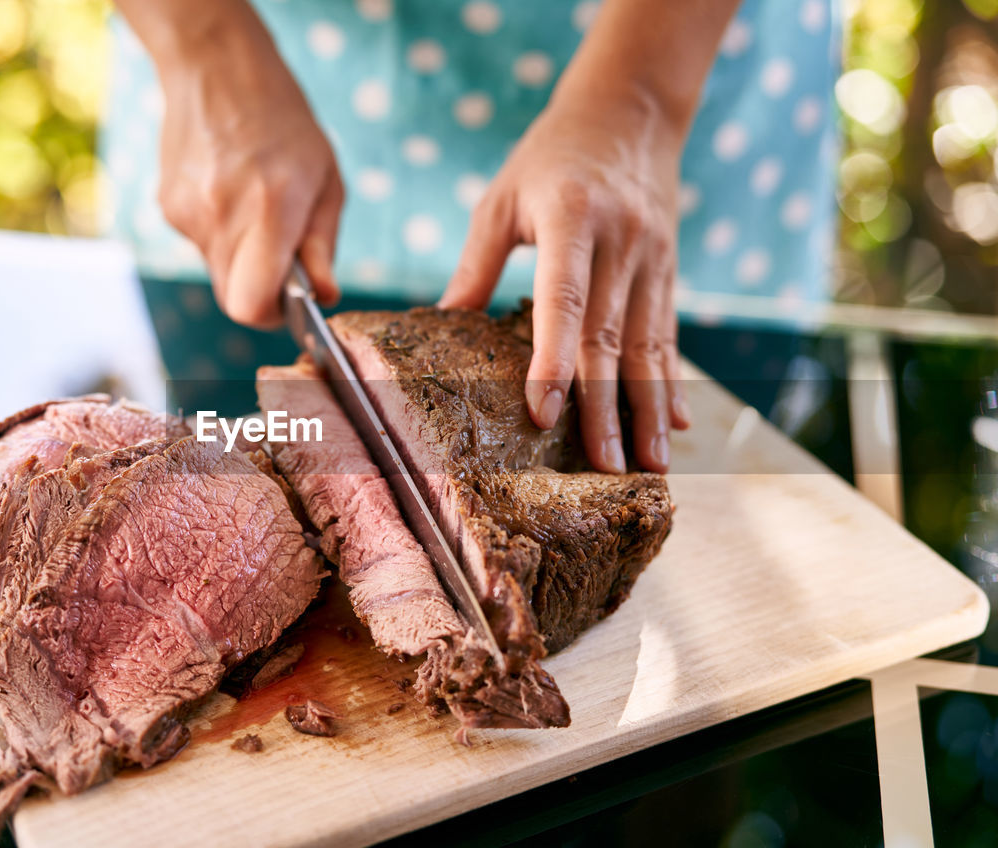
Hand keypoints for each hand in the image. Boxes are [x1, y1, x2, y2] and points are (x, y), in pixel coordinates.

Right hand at [146, 5, 342, 327]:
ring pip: (217, 271)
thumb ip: (322, 244)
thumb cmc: (284, 122)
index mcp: (270, 208)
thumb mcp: (325, 180)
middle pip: (232, 298)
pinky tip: (231, 190)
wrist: (216, 67)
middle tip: (280, 253)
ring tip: (255, 204)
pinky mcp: (169, 207)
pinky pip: (200, 244)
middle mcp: (223, 215)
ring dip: (241, 256)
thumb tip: (324, 295)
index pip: (250, 304)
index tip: (288, 301)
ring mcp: (188, 213)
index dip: (270, 315)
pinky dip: (220, 232)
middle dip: (259, 290)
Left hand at [439, 80, 690, 473]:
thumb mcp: (502, 198)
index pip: (563, 302)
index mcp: (572, 220)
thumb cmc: (550, 156)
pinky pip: (669, 335)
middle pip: (610, 338)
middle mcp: (620, 243)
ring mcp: (653, 259)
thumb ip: (477, 263)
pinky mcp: (669, 271)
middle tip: (605, 466)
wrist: (629, 109)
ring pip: (649, 346)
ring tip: (650, 465)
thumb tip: (444, 323)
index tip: (543, 414)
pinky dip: (672, 381)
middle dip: (608, 408)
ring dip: (649, 409)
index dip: (553, 361)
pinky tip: (676, 424)